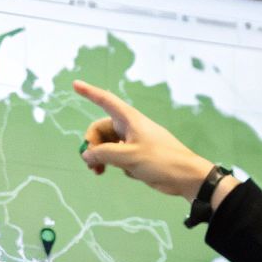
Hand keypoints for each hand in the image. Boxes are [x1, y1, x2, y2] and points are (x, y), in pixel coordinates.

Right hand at [74, 80, 215, 199]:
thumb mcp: (128, 157)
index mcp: (129, 120)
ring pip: (108, 146)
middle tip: (91, 164)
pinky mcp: (138, 156)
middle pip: (101, 130)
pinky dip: (117, 165)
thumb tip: (86, 155)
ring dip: (101, 158)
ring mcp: (134, 142)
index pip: (105, 101)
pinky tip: (129, 173)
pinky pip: (119, 157)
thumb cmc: (161, 160)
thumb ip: (103, 154)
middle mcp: (130, 128)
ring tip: (99, 172)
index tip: (75, 84)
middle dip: (93, 145)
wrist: (186, 177)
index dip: (89, 92)